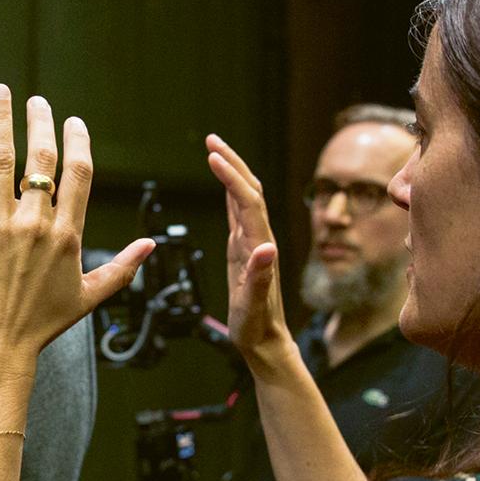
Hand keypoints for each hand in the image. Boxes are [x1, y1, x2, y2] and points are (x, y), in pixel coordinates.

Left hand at [0, 86, 151, 368]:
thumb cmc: (42, 325)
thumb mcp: (90, 297)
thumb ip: (123, 268)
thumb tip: (151, 246)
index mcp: (69, 236)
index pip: (80, 174)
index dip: (77, 141)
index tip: (73, 122)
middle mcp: (37, 225)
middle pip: (42, 159)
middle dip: (41, 122)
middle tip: (36, 100)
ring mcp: (2, 227)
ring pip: (3, 161)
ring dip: (2, 121)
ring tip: (0, 92)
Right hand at [205, 133, 290, 366]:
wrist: (266, 340)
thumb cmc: (257, 326)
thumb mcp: (254, 306)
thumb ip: (260, 278)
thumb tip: (267, 248)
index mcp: (260, 247)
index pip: (248, 202)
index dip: (232, 178)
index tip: (213, 157)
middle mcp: (259, 239)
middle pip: (249, 190)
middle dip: (233, 162)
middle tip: (212, 140)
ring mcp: (252, 243)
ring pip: (244, 197)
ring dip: (232, 172)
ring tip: (215, 151)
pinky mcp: (244, 250)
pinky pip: (238, 214)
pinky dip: (230, 193)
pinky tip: (224, 185)